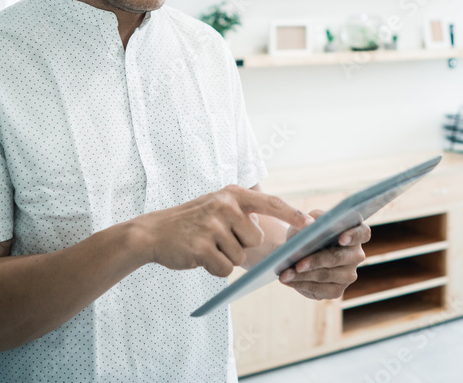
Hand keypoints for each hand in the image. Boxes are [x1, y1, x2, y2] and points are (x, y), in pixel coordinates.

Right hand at [135, 184, 309, 277]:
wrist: (152, 233)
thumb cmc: (190, 223)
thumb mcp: (216, 205)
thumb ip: (241, 213)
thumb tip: (268, 230)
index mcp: (232, 194)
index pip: (270, 202)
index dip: (292, 213)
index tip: (310, 224)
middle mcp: (224, 205)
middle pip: (255, 239)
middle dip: (241, 246)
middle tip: (218, 240)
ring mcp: (212, 225)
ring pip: (239, 256)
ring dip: (224, 258)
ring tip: (205, 246)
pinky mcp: (201, 247)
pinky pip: (224, 269)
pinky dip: (215, 269)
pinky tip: (199, 258)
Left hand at [278, 209, 370, 299]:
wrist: (296, 252)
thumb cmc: (307, 231)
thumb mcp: (308, 220)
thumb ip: (312, 218)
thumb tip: (311, 224)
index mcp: (354, 233)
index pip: (363, 232)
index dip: (354, 235)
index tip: (341, 238)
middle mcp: (356, 255)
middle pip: (339, 257)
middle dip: (316, 260)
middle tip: (298, 263)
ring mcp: (348, 274)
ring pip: (326, 274)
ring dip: (303, 275)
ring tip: (285, 274)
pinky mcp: (337, 290)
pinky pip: (319, 289)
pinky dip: (301, 284)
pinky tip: (287, 280)